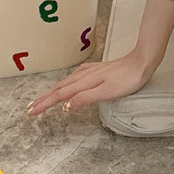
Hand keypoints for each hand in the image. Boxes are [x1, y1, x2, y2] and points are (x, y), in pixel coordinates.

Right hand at [26, 51, 153, 116]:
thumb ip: (85, 98)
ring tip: (44, 97)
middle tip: (31, 108)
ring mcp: (92, 71)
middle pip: (60, 88)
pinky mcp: (99, 70)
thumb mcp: (106, 92)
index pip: (60, 95)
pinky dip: (68, 83)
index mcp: (85, 82)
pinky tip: (70, 82)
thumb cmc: (128, 79)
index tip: (31, 112)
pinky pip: (77, 77)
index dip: (45, 104)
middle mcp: (86, 75)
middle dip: (45, 98)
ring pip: (68, 82)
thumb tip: (65, 106)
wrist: (143, 61)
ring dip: (54, 90)